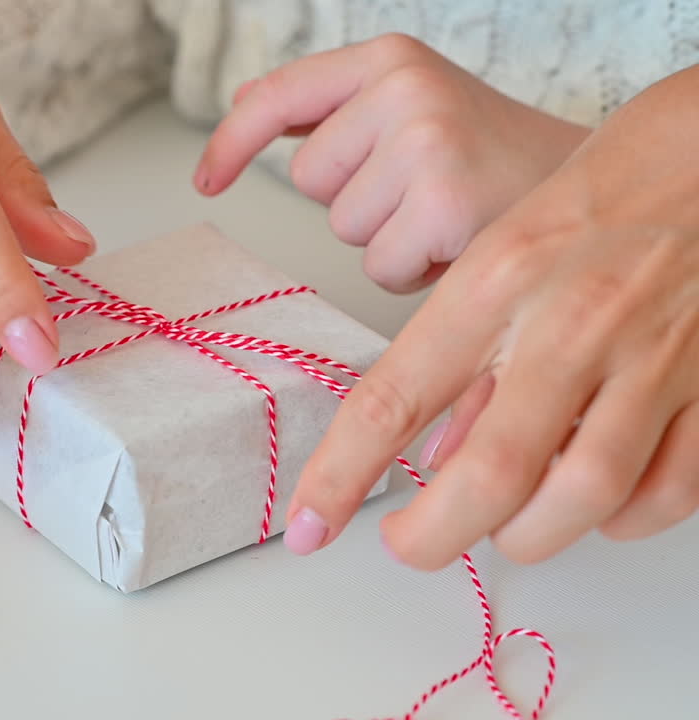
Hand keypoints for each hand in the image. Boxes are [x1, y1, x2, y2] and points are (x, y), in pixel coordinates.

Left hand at [195, 34, 589, 292]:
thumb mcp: (412, 109)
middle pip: (309, 178)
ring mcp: (424, 142)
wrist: (589, 195)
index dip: (231, 142)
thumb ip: (333, 109)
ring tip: (445, 214)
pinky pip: (377, 266)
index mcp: (390, 60)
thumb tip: (246, 105)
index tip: (206, 178)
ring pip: (344, 228)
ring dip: (385, 238)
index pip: (278, 96)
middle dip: (356, 199)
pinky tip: (457, 242)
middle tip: (422, 189)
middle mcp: (403, 89)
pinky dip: (411, 271)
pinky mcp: (443, 202)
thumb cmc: (491, 161)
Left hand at [284, 67, 698, 565]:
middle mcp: (569, 324)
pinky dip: (622, 520)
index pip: (393, 399)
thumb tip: (435, 457)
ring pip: (582, 497)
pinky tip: (594, 509)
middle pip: (490, 474)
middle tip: (409, 546)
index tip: (307, 525)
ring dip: (528, 535)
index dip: (339, 476)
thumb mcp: (504, 253)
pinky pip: (669, 491)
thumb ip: (469, 355)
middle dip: (434, 535)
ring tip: (502, 531)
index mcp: (495, 283)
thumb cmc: (604, 194)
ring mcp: (652, 358)